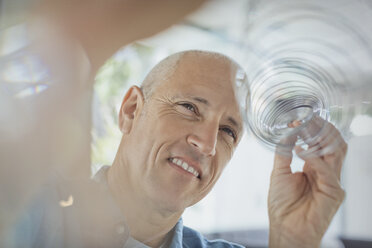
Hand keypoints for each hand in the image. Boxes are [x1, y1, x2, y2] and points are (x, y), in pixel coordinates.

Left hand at [268, 118, 346, 247]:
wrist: (285, 228)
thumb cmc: (283, 205)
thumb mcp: (279, 172)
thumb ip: (284, 152)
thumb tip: (287, 134)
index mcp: (315, 168)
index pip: (322, 143)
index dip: (312, 129)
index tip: (297, 120)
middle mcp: (326, 172)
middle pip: (333, 143)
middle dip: (321, 128)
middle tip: (306, 119)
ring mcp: (332, 181)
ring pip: (336, 151)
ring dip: (320, 137)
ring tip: (304, 128)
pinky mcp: (334, 191)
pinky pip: (327, 170)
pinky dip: (313, 158)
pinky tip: (300, 151)